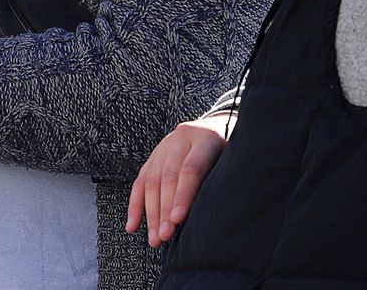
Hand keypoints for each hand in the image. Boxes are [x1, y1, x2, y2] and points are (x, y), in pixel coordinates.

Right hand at [125, 112, 232, 246]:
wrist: (219, 126)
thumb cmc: (231, 152)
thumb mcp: (233, 160)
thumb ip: (222, 180)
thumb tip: (214, 216)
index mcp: (205, 138)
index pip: (190, 168)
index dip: (183, 195)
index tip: (178, 220)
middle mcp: (181, 139)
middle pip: (168, 177)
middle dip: (164, 210)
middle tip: (164, 237)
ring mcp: (165, 145)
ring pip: (152, 181)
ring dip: (151, 214)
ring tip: (155, 240)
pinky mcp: (154, 156)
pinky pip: (140, 181)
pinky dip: (135, 205)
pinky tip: (133, 226)